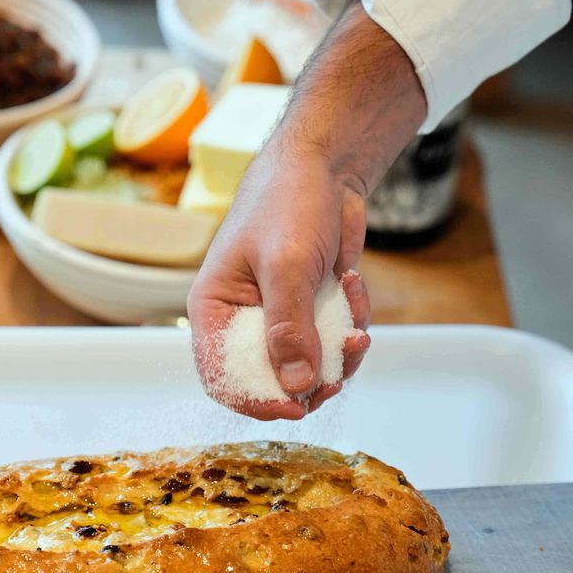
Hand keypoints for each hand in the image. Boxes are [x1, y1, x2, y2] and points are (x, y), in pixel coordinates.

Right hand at [187, 0, 426, 420]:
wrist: (326, 164)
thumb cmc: (288, 202)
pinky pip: (334, 343)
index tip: (295, 408)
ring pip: (309, 367)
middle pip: (271, 381)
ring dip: (340, 355)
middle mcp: (243, 321)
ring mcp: (280, 317)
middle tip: (339, 373)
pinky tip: (354, 284)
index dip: (255, 402)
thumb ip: (289, 328)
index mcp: (215, 311)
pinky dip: (352, 325)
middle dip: (310, 381)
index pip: (222, 377)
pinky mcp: (313, 310)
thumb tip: (296, 386)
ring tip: (358, 327)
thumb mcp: (287, 266)